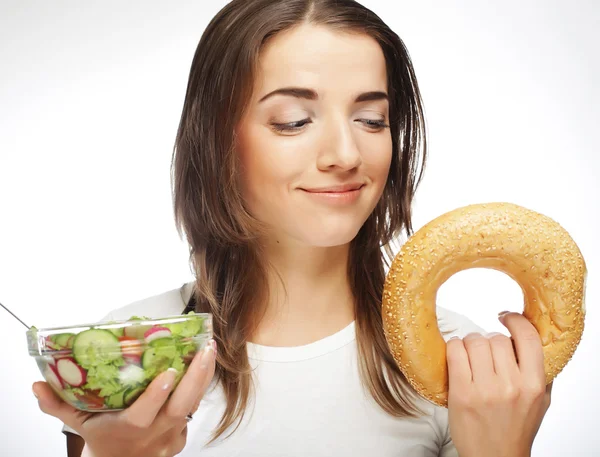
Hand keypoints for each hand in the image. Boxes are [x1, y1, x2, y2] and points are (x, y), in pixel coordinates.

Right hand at [33, 341, 215, 456]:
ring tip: (209, 349)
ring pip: (194, 405)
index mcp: (130, 429)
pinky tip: (205, 364)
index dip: (157, 395)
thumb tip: (37, 386)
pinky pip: (195, 408)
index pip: (145, 414)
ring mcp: (172, 434)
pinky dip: (201, 387)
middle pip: (182, 406)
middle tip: (205, 349)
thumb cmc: (102, 439)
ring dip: (203, 377)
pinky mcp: (182, 433)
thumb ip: (58, 406)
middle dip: (195, 377)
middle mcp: (155, 432)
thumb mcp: (78, 424)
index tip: (168, 372)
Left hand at [446, 312, 551, 456]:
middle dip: (488, 340)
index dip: (516, 321)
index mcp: (533, 385)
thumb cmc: (516, 428)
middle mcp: (511, 386)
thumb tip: (532, 338)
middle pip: (495, 338)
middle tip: (485, 352)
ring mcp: (485, 389)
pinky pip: (454, 351)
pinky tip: (457, 356)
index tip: (507, 318)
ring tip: (470, 356)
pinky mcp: (461, 393)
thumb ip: (541, 371)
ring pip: (474, 341)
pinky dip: (454, 348)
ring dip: (470, 343)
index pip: (528, 338)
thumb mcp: (540, 401)